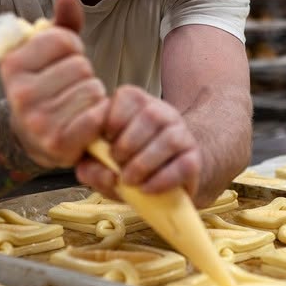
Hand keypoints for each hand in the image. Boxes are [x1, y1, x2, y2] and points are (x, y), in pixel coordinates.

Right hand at [0, 0, 107, 167]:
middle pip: (81, 66)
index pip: (64, 40)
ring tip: (77, 105)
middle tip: (70, 89)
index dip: (73, 49)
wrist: (31, 140)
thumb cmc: (46, 88)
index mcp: (12, 65)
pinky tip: (86, 122)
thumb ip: (61, 25)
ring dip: (94, 97)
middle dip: (84, 75)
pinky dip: (99, 117)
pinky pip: (97, 116)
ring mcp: (37, 121)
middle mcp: (20, 93)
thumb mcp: (47, 55)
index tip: (63, 62)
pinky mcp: (57, 144)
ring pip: (92, 90)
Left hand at [76, 85, 201, 200]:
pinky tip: (146, 189)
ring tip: (129, 180)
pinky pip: (183, 165)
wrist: (166, 175)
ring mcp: (182, 134)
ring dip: (144, 163)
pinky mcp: (194, 159)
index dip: (114, 119)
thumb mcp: (103, 162)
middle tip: (116, 163)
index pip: (128, 96)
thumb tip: (97, 171)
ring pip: (169, 139)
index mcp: (138, 103)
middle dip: (127, 144)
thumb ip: (91, 165)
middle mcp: (163, 112)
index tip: (106, 140)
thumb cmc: (129, 164)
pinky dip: (161, 180)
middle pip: (150, 116)